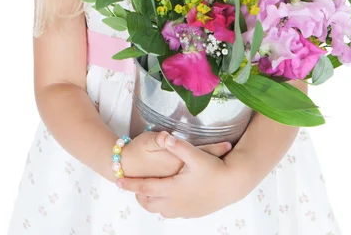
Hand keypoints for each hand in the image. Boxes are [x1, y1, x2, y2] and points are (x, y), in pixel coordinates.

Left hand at [117, 131, 239, 218]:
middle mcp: (175, 202)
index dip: (130, 184)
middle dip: (138, 195)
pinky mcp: (192, 213)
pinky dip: (163, 206)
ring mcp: (183, 210)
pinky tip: (167, 197)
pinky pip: (171, 213)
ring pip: (159, 210)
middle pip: (149, 203)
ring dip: (151, 201)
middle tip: (132, 186)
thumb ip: (178, 146)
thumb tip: (165, 137)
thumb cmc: (214, 170)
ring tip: (147, 190)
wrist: (232, 186)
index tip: (117, 182)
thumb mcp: (196, 155)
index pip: (145, 187)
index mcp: (172, 188)